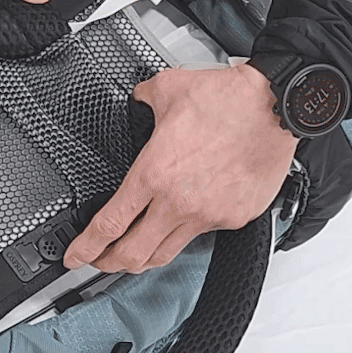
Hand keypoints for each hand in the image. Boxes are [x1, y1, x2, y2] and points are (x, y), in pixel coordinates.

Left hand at [63, 64, 299, 273]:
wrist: (276, 106)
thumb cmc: (227, 99)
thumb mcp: (166, 89)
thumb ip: (141, 99)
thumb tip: (135, 100)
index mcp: (153, 173)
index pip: (108, 225)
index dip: (85, 248)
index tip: (74, 257)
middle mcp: (177, 201)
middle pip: (132, 254)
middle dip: (107, 263)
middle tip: (96, 261)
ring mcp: (207, 215)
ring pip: (165, 253)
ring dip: (142, 260)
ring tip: (130, 254)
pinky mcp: (233, 218)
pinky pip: (200, 236)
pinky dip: (183, 235)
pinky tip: (178, 226)